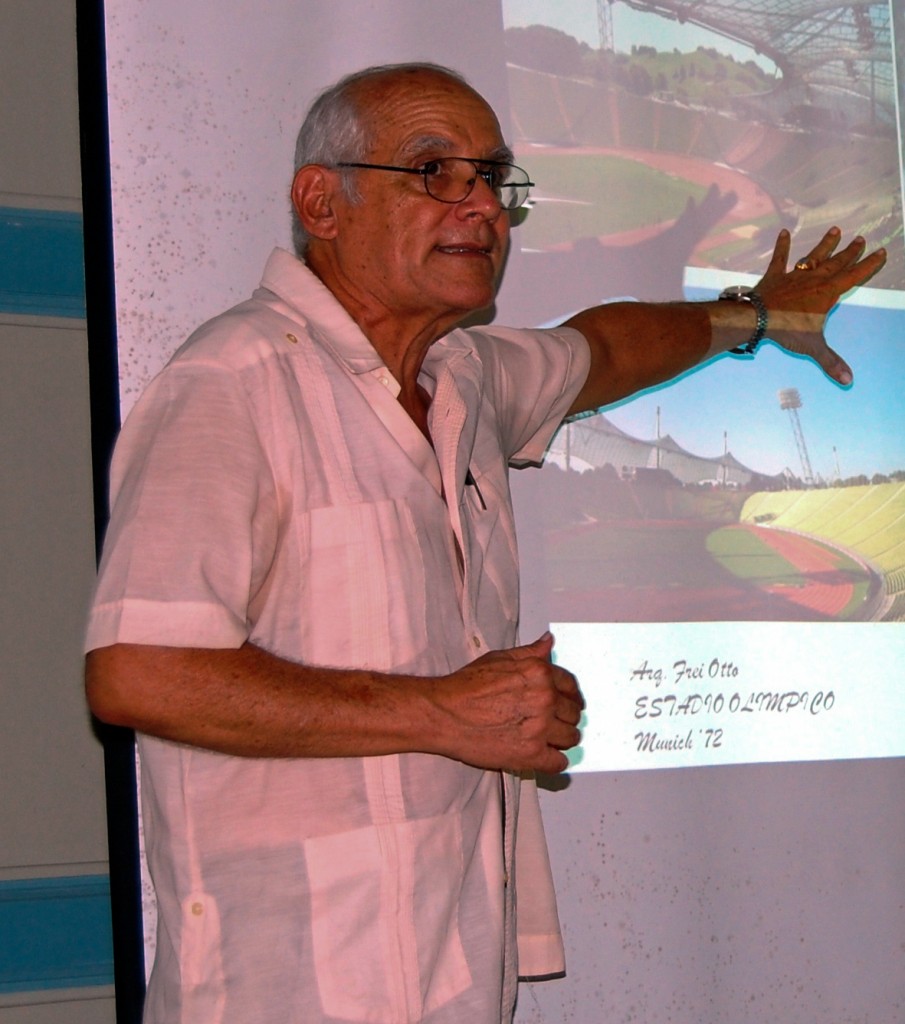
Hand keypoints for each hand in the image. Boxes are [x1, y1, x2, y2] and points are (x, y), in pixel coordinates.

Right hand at [431, 632, 583, 773]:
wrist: (444, 713)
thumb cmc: (466, 686)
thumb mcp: (499, 658)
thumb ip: (530, 653)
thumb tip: (548, 643)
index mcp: (540, 673)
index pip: (571, 686)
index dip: (571, 695)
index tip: (569, 702)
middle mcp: (545, 699)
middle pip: (573, 713)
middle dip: (565, 717)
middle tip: (554, 722)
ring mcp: (540, 728)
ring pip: (571, 738)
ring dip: (562, 739)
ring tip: (549, 739)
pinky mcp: (530, 754)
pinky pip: (559, 763)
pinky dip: (554, 761)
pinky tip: (544, 756)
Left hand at [754, 227, 885, 384]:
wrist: (757, 318)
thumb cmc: (787, 330)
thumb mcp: (813, 346)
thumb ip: (831, 361)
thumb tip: (848, 380)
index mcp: (827, 293)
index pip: (854, 276)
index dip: (868, 265)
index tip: (881, 251)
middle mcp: (814, 280)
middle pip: (836, 263)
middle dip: (850, 252)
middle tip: (860, 238)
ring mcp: (793, 276)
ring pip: (813, 257)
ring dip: (825, 245)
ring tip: (835, 230)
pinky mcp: (774, 276)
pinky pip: (779, 258)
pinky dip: (781, 245)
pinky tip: (783, 232)